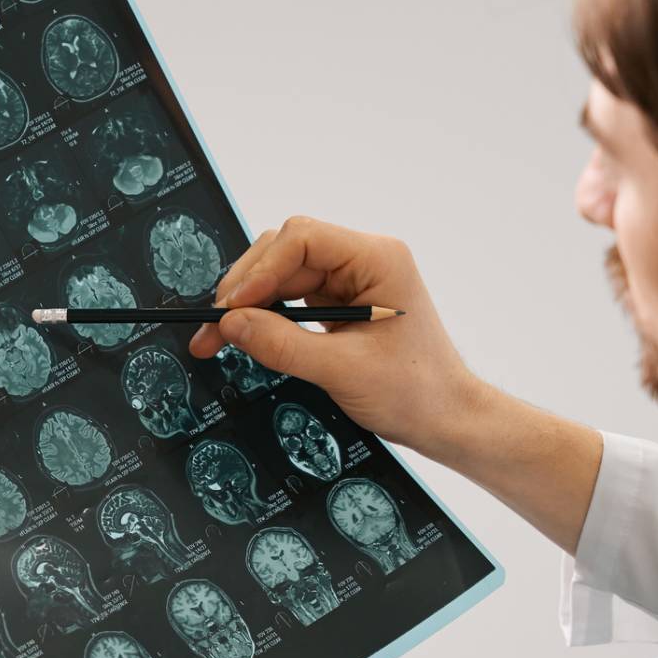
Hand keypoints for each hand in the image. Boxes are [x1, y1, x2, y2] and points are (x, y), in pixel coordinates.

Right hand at [189, 215, 488, 459]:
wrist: (443, 418)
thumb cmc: (416, 391)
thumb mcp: (342, 371)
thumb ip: (282, 344)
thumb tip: (231, 324)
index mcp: (377, 259)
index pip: (303, 239)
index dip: (260, 270)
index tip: (232, 307)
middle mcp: (362, 261)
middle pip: (284, 251)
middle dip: (245, 287)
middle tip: (214, 326)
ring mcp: (348, 281)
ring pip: (281, 274)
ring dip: (248, 304)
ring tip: (218, 337)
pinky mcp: (337, 304)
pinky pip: (288, 298)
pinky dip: (263, 317)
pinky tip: (244, 336)